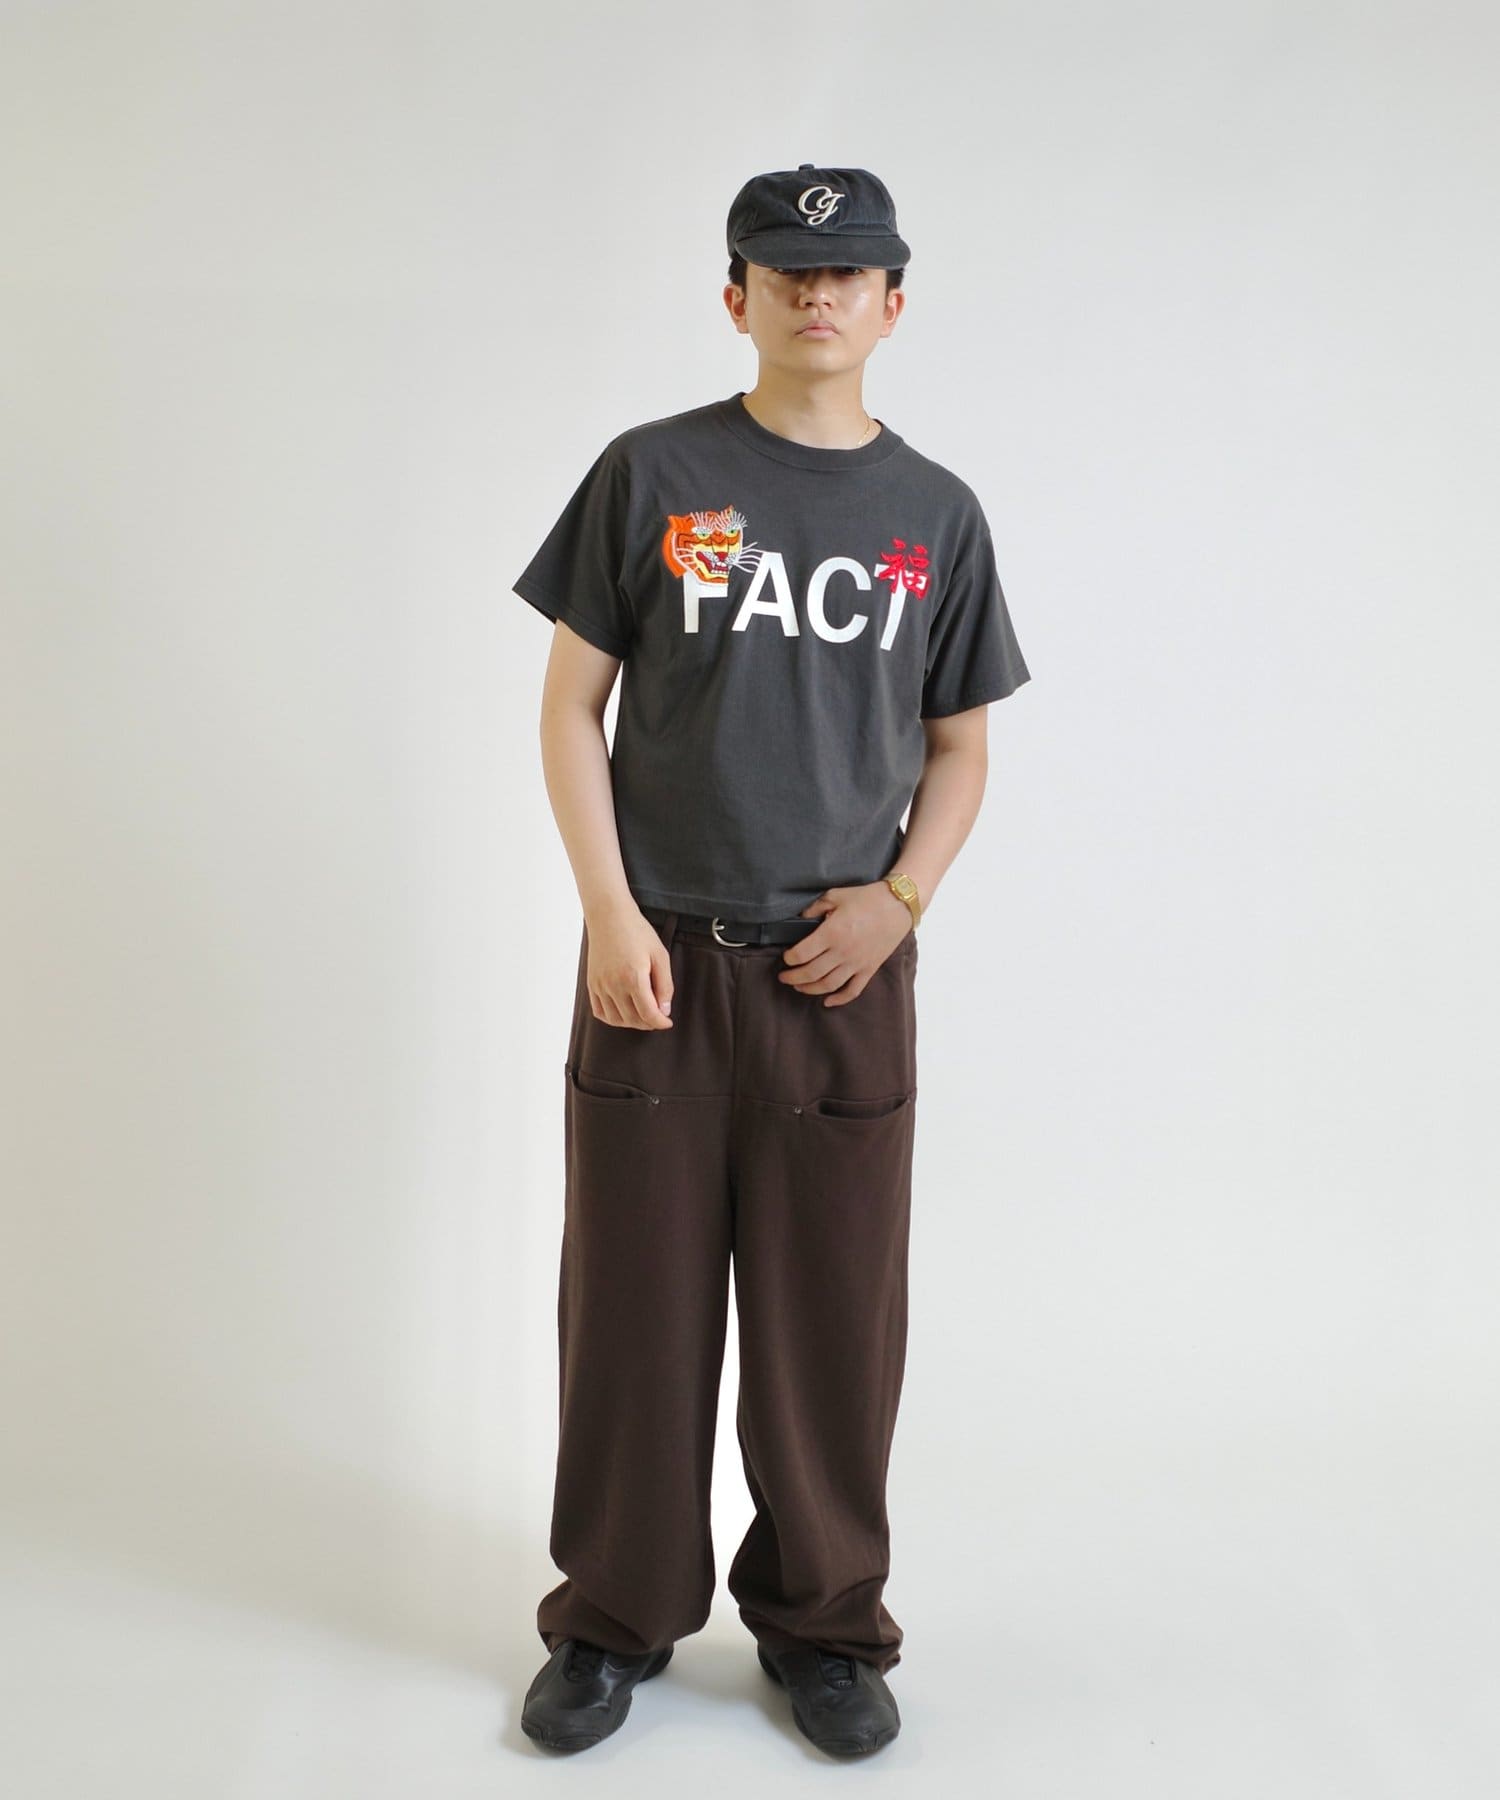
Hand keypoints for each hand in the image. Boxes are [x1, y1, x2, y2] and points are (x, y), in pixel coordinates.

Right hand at [584, 906, 673, 1029]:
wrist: (609, 916)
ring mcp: (600, 985)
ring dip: (632, 1023)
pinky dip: (613, 1018)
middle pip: (633, 1019)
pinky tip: (624, 1012)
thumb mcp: (660, 955)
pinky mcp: (592, 984)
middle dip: (649, 1023)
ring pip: (616, 1019)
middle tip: (658, 1017)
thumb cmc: (637, 932)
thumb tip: (665, 1010)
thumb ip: (665, 985)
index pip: (648, 1014)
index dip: (660, 1022)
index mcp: (634, 978)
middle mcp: (614, 985)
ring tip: (643, 1015)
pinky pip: (600, 1012)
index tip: (667, 1022)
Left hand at [778, 882, 913, 1007]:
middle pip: (811, 973)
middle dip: (793, 978)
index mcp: (832, 933)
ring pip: (828, 985)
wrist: (897, 906)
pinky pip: (853, 991)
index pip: (802, 954)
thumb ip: (814, 908)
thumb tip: (800, 919)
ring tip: (799, 987)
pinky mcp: (869, 969)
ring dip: (809, 989)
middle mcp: (843, 952)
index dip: (790, 958)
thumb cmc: (867, 898)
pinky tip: (827, 1001)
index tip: (786, 957)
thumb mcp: (835, 895)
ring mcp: (857, 963)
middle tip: (784, 977)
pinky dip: (839, 999)